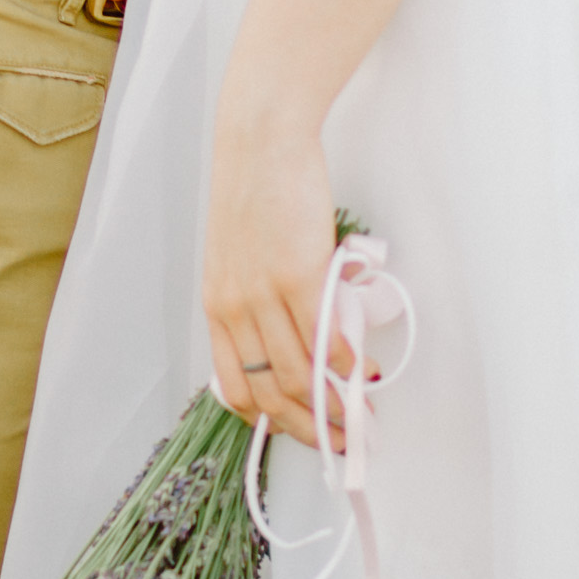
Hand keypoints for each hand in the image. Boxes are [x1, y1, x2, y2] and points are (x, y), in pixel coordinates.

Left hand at [203, 106, 339, 445]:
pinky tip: (360, 371)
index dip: (274, 421)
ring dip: (334, 403)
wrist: (262, 139)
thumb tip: (308, 340)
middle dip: (311, 426)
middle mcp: (234, 307)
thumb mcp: (241, 255)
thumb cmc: (256, 191)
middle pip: (271, 392)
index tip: (304, 431)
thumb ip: (264, 300)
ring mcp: (264, 292)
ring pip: (299, 372)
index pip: (236, 388)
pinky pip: (323, 335)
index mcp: (217, 306)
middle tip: (345, 439)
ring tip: (362, 413)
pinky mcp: (298, 272)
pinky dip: (344, 363)